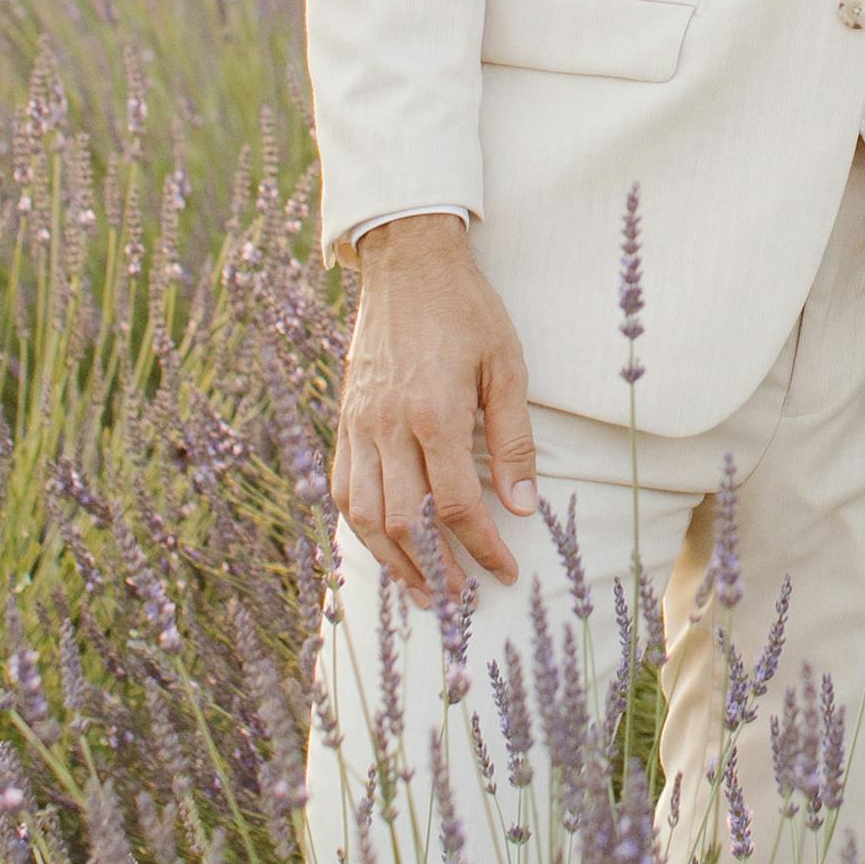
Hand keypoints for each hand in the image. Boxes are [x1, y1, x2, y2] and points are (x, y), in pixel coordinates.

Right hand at [333, 217, 535, 601]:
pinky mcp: (344, 418)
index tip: (505, 571)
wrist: (406, 262)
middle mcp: (388, 426)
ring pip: (364, 514)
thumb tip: (523, 505)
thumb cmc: (465, 309)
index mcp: (434, 413)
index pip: (455, 506)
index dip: (481, 548)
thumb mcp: (506, 365)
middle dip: (434, 569)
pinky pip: (341, 486)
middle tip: (460, 601)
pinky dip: (360, 525)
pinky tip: (382, 544)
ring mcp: (358, 424)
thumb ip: (512, 439)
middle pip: (404, 521)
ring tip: (421, 591)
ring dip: (392, 560)